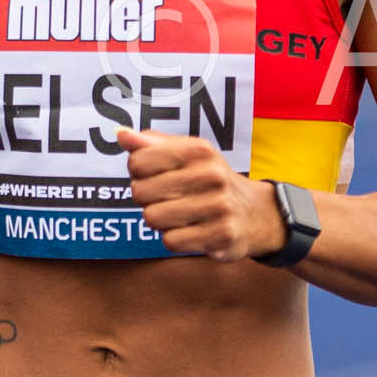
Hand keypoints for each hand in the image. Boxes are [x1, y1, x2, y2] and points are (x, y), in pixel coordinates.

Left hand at [117, 128, 281, 261]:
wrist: (255, 213)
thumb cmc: (210, 180)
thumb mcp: (187, 154)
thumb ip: (152, 144)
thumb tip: (121, 134)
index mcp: (199, 150)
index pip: (138, 161)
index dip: (138, 172)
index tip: (155, 175)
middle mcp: (211, 175)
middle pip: (141, 192)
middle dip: (148, 199)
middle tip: (169, 198)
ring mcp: (219, 206)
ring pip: (153, 218)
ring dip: (161, 221)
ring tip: (180, 214)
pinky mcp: (221, 235)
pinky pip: (171, 241)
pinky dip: (176, 239)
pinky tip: (192, 230)